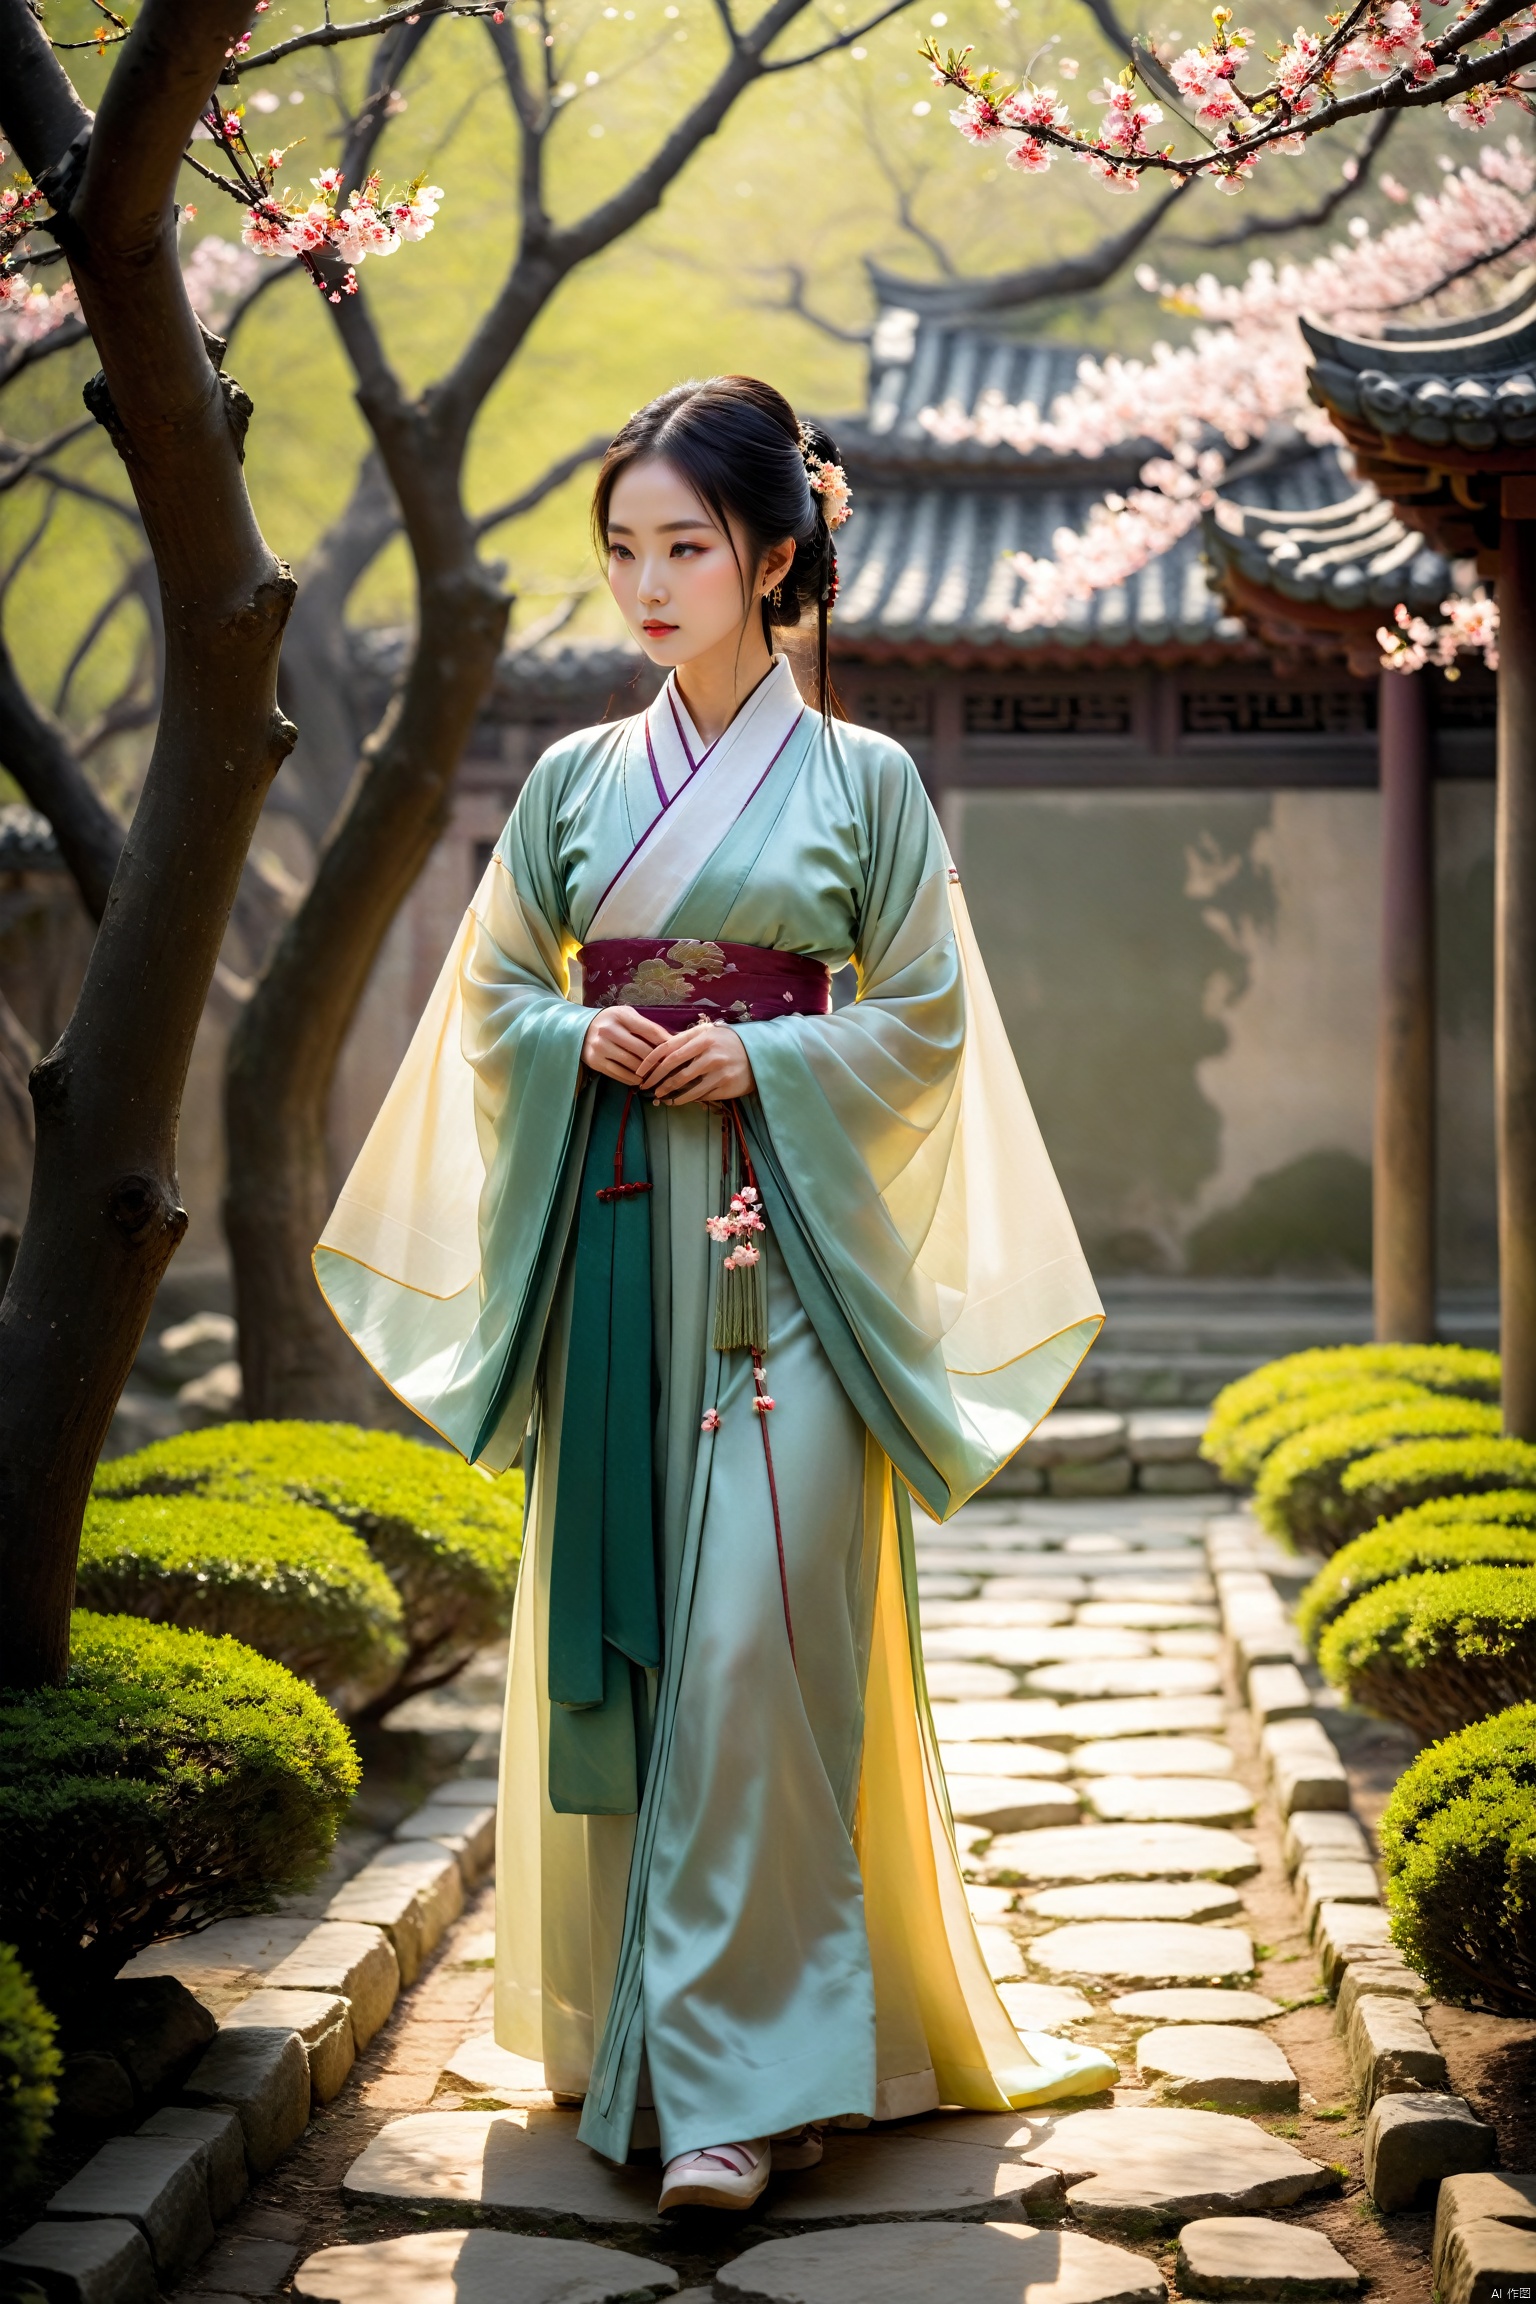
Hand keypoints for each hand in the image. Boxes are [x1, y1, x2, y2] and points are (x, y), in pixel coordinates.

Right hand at [582, 1004, 670, 1083]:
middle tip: (668, 1067)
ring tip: (656, 1074)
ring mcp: (600, 1047)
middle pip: (642, 1050)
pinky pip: (619, 1074)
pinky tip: (640, 1079)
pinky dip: (633, 1079)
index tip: (675, 1051)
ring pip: (632, 1065)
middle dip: (658, 1061)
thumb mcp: (626, 1016)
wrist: (579, 1029)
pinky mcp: (595, 1062)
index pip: (650, 1031)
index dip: (665, 1042)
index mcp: (620, 1015)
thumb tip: (672, 1040)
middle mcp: (608, 1030)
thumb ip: (646, 1026)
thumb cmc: (610, 1022)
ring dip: (647, 1072)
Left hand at [635, 1019, 754, 1105]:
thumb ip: (686, 1040)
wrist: (760, 1054)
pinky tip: (676, 1101)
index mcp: (702, 1036)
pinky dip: (685, 1099)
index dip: (649, 1062)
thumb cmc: (728, 1043)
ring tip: (659, 1096)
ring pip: (685, 1085)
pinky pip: (700, 1095)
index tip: (639, 1072)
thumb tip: (658, 1050)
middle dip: (656, 1080)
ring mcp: (718, 1069)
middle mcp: (709, 1052)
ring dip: (668, 1093)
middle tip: (646, 1087)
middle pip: (673, 1069)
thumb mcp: (709, 1033)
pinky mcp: (726, 1085)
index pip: (668, 1049)